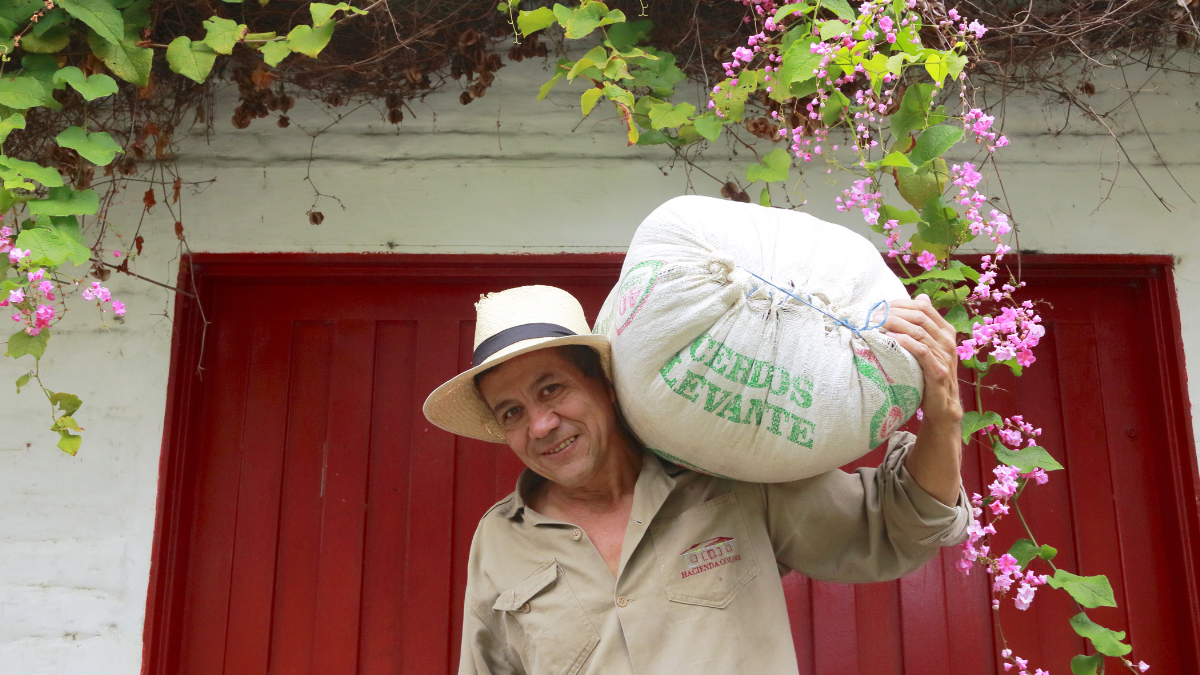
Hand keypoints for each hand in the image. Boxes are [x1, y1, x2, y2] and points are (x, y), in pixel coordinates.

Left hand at [880, 294, 961, 429]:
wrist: (942, 405)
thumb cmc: (929, 373)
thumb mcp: (928, 346)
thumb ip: (924, 324)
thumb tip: (920, 296)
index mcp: (946, 331)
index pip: (924, 307)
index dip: (902, 303)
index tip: (882, 306)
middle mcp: (947, 340)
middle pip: (919, 316)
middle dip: (894, 313)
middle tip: (874, 315)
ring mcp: (944, 356)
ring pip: (919, 331)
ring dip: (895, 324)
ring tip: (876, 324)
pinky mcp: (938, 371)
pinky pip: (921, 351)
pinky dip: (904, 342)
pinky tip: (889, 339)